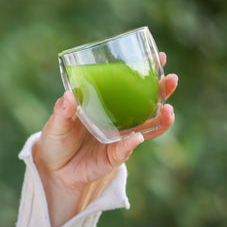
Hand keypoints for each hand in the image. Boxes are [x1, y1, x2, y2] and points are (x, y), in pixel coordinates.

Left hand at [32, 52, 177, 226]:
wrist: (54, 170)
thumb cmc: (57, 139)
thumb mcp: (56, 122)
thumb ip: (62, 110)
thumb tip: (69, 96)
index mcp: (106, 103)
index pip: (130, 84)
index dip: (146, 71)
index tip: (158, 57)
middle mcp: (119, 118)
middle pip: (148, 103)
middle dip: (162, 91)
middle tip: (172, 79)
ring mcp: (120, 137)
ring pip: (147, 127)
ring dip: (161, 119)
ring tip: (168, 110)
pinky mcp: (115, 156)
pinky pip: (127, 149)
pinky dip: (132, 143)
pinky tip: (137, 137)